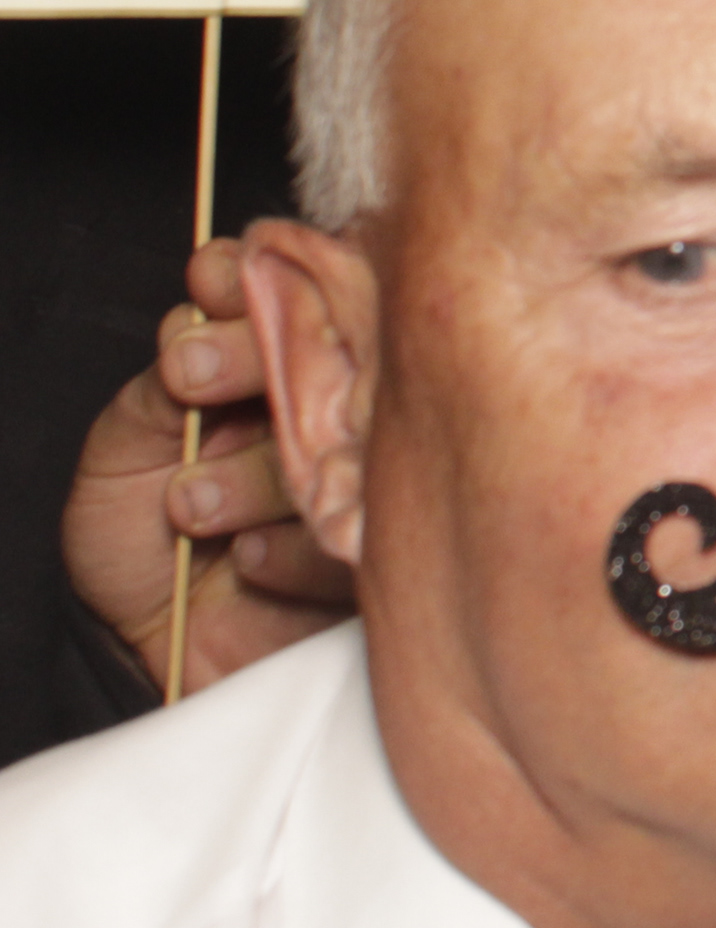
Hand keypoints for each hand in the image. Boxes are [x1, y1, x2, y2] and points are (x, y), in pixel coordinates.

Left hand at [60, 237, 353, 696]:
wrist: (151, 653)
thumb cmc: (136, 545)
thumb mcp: (122, 452)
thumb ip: (167, 382)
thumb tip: (204, 307)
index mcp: (267, 365)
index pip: (286, 284)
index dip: (254, 274)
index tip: (212, 284)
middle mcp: (325, 403)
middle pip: (329, 341)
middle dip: (251, 355)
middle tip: (191, 380)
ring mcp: (363, 467)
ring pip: (341, 431)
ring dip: (251, 472)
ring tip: (189, 509)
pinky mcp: (381, 538)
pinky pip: (353, 523)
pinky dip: (283, 544)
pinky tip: (244, 560)